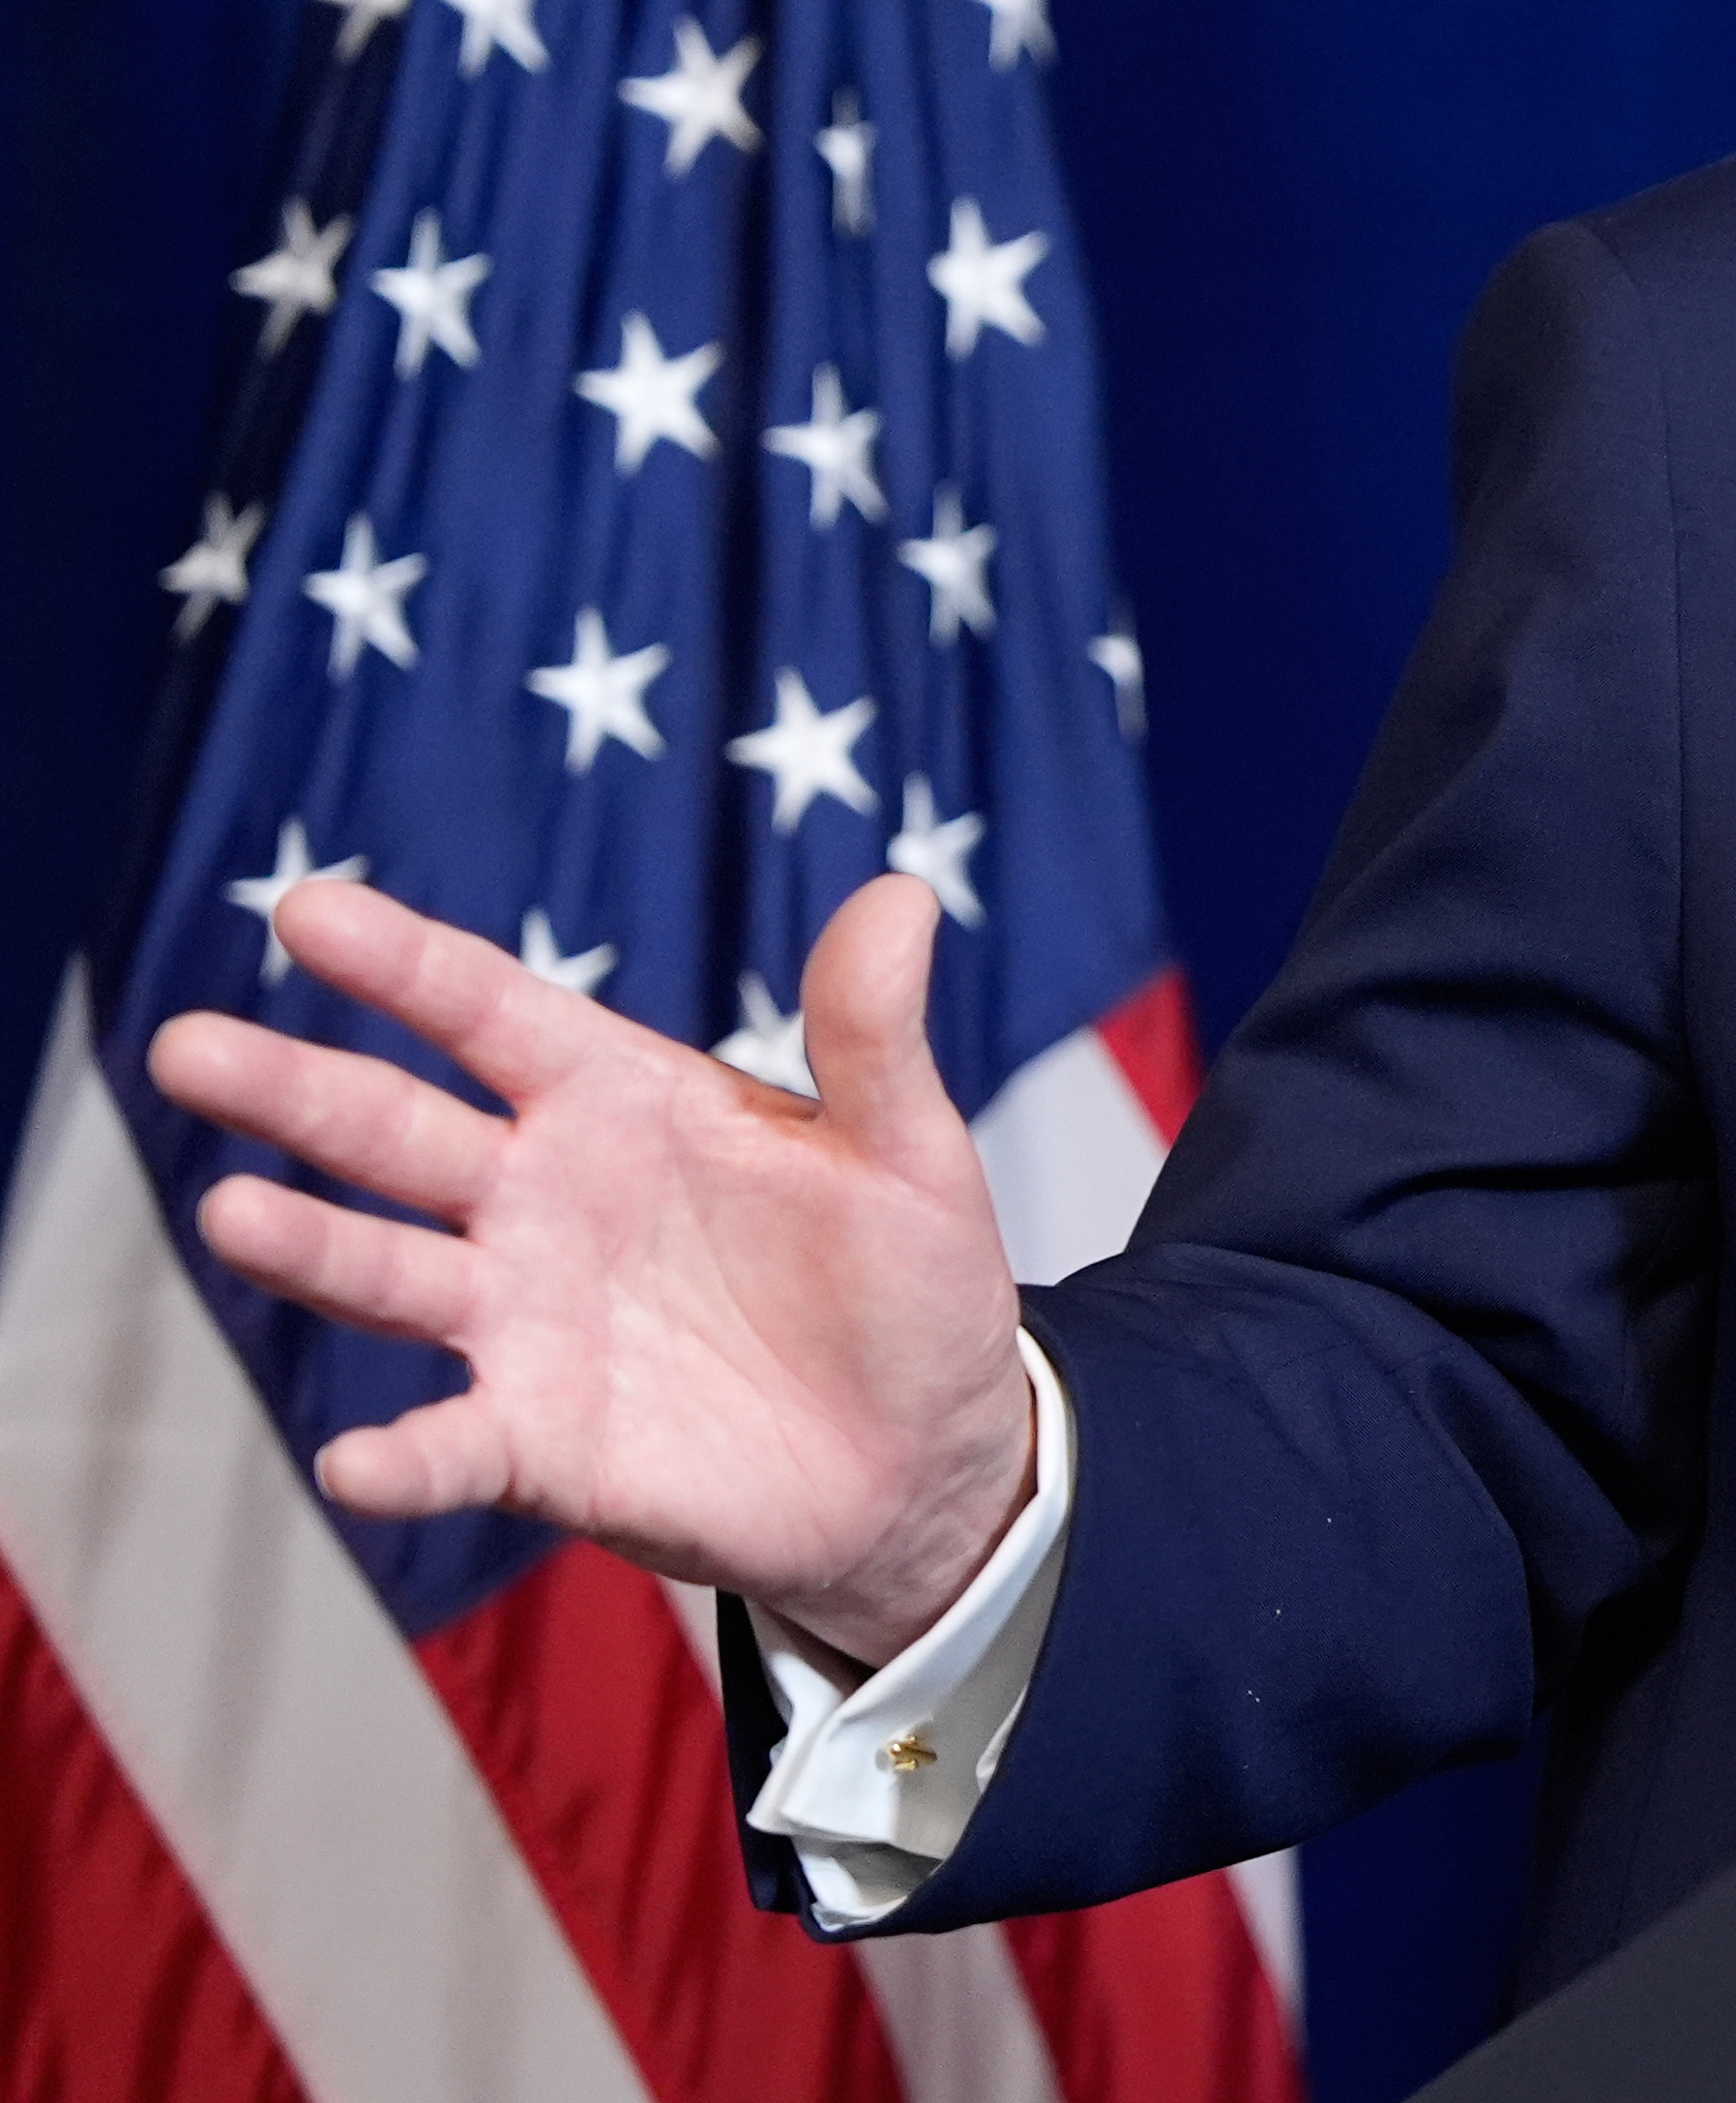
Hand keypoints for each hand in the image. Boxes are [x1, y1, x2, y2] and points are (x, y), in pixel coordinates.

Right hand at [147, 874, 1035, 1665]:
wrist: (928, 1456)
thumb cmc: (909, 1283)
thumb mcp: (908, 1152)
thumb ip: (874, 1037)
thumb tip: (904, 893)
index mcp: (621, 1102)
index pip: (490, 1013)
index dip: (402, 964)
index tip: (305, 910)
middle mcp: (542, 1202)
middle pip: (394, 1131)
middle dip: (294, 1091)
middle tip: (188, 1048)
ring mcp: (527, 1322)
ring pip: (388, 1272)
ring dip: (311, 1249)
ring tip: (232, 1215)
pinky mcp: (541, 1443)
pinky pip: (453, 1445)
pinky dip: (405, 1457)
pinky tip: (360, 1461)